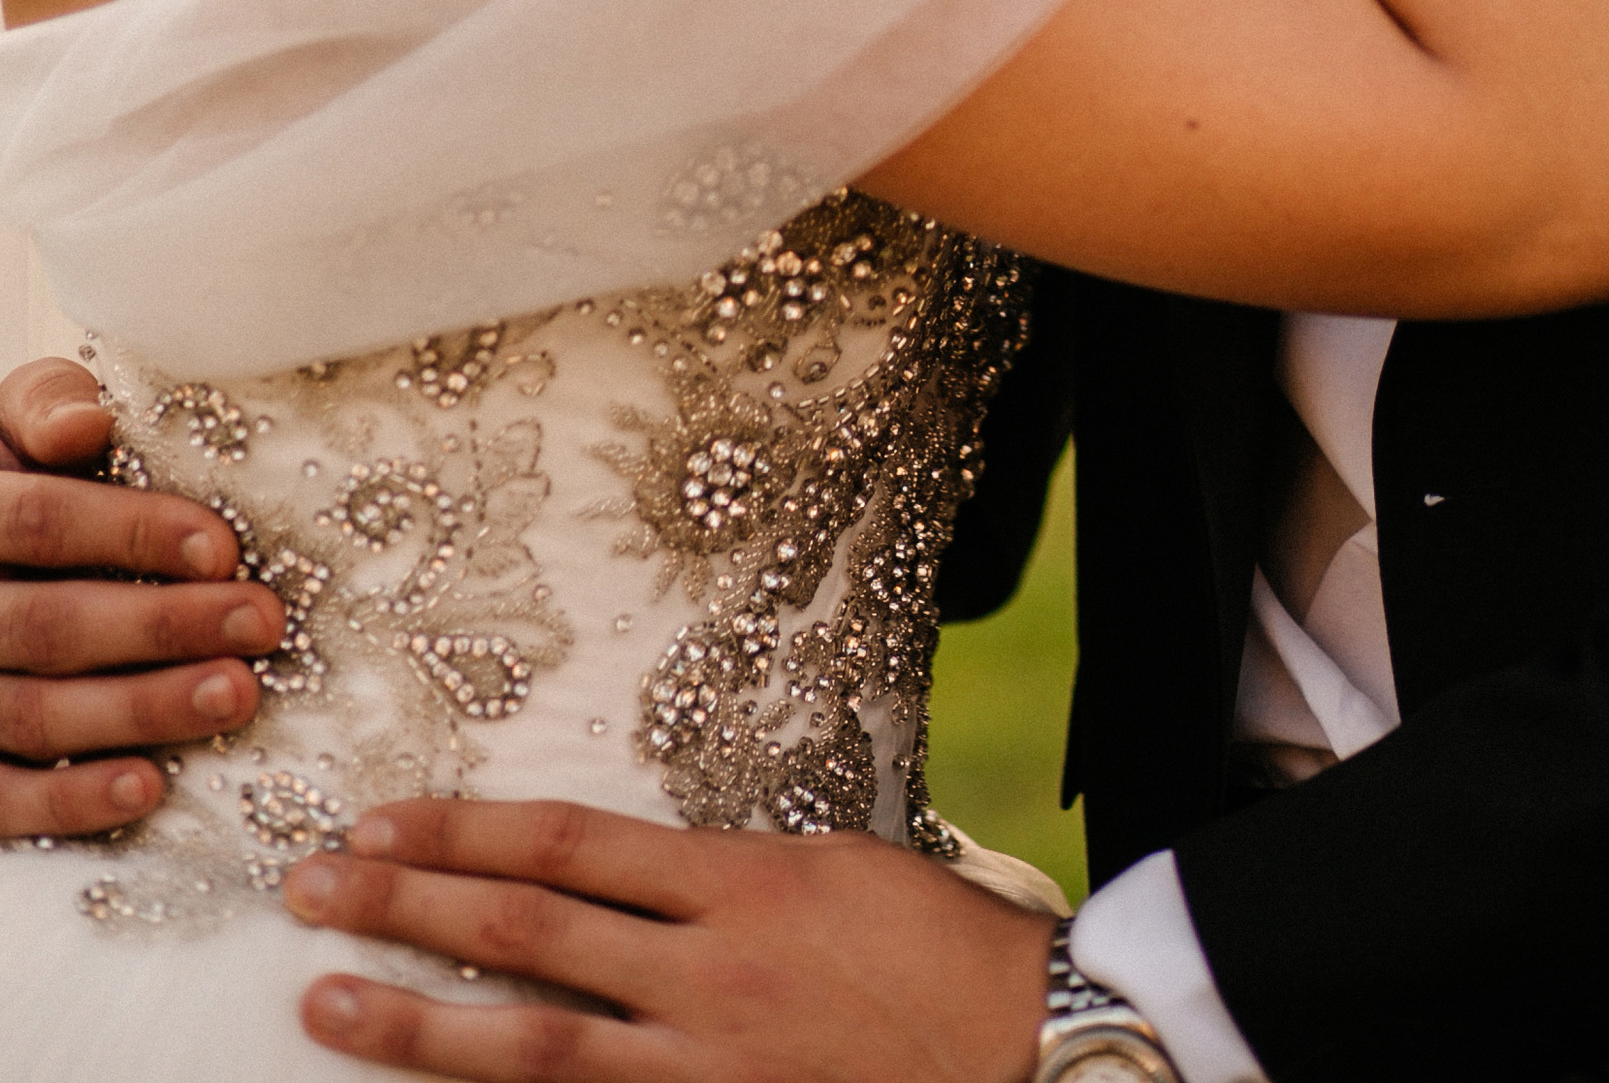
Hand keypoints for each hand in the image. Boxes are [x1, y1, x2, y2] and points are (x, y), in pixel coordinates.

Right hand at [0, 354, 284, 836]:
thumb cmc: (14, 474)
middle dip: (162, 626)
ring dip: (139, 711)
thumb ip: (46, 404)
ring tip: (235, 694)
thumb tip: (85, 426)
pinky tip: (148, 786)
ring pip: (31, 714)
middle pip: (48, 625)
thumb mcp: (11, 420)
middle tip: (262, 623)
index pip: (40, 522)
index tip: (224, 549)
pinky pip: (1, 798)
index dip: (132, 532)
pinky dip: (70, 799)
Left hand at [286, 796, 1052, 1078]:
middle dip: (408, 905)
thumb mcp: (834, 866)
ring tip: (327, 1005)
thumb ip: (723, 874)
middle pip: (526, 933)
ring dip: (418, 1022)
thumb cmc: (940, 949)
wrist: (1025, 1049)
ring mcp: (704, 1066)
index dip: (466, 832)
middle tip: (313, 886)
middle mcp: (707, 973)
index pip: (569, 846)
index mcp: (741, 883)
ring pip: (530, 1046)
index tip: (383, 820)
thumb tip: (628, 873)